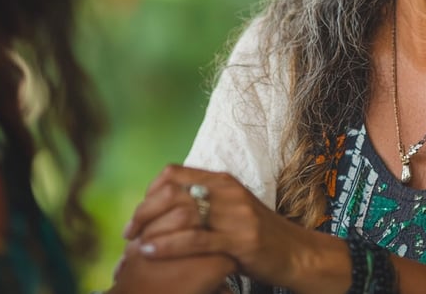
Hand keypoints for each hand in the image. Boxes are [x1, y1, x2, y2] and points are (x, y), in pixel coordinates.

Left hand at [122, 165, 348, 292]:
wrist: (297, 253)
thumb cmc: (259, 236)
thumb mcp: (233, 210)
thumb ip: (206, 203)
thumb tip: (169, 207)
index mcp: (224, 181)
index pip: (174, 173)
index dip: (149, 190)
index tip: (139, 212)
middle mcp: (228, 191)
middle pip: (172, 190)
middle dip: (143, 210)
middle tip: (129, 230)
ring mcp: (235, 214)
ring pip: (180, 212)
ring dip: (149, 227)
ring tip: (133, 243)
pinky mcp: (239, 239)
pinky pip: (195, 239)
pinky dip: (167, 244)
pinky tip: (150, 251)